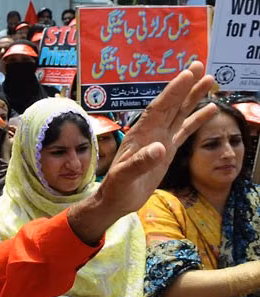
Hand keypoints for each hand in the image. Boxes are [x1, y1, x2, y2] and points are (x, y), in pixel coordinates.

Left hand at [68, 62, 215, 243]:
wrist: (117, 200)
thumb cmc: (116, 188)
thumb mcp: (124, 176)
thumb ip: (140, 163)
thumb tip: (160, 148)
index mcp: (141, 134)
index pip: (159, 108)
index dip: (172, 92)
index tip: (186, 75)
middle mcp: (152, 133)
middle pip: (172, 104)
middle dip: (185, 86)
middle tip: (200, 65)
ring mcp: (161, 140)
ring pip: (180, 114)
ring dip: (194, 97)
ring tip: (210, 80)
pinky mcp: (168, 151)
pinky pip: (185, 131)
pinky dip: (197, 119)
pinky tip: (211, 109)